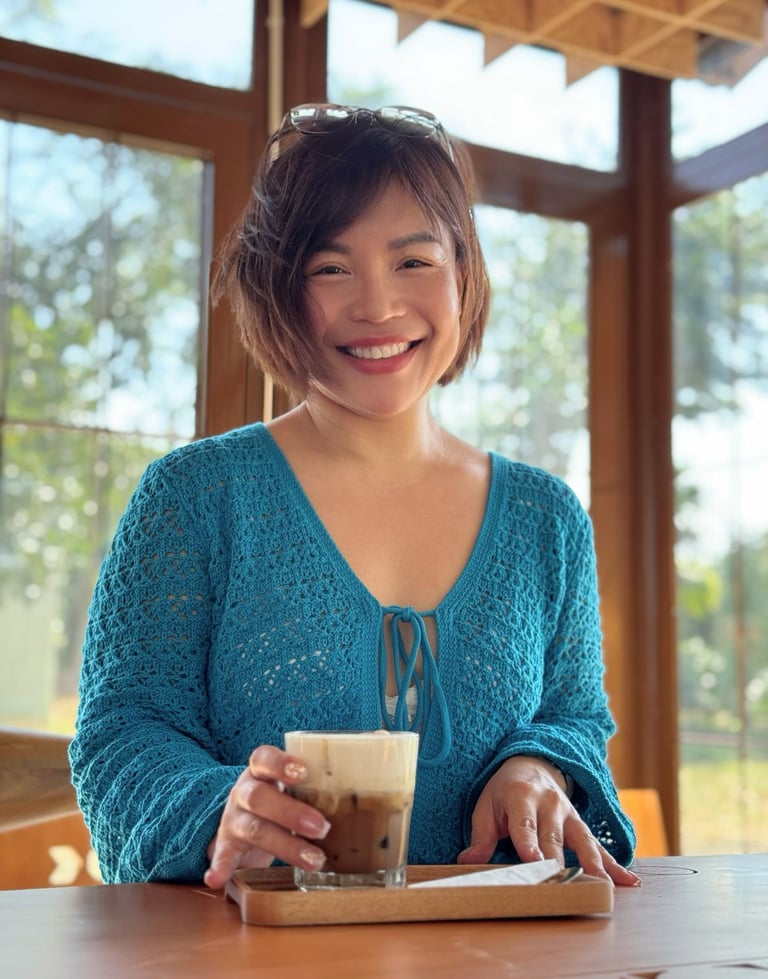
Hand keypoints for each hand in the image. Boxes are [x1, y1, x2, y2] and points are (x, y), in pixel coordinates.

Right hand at [204, 745, 329, 889]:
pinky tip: (218, 879)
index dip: (281, 764)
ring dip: (284, 846)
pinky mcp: (226, 844)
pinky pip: (222, 855)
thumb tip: (378, 776)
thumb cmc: (282, 797)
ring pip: (254, 829)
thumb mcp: (296, 785)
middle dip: (291, 813)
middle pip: (260, 797)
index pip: (264, 758)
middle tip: (322, 827)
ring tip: (315, 860)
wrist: (245, 817)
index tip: (303, 771)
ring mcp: (233, 818)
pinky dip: (220, 866)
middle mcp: (244, 791)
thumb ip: (323, 783)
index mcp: (261, 771)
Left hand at [457, 755, 640, 886]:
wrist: (531, 764)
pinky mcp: (580, 825)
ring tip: (603, 887)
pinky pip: (598, 844)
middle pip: (554, 838)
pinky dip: (613, 863)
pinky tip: (628, 881)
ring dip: (593, 865)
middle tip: (563, 888)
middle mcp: (550, 804)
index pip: (524, 823)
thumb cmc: (504, 791)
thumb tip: (469, 861)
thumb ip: (480, 835)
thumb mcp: (486, 805)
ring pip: (582, 842)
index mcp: (522, 796)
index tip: (533, 861)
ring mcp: (569, 814)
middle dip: (558, 864)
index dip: (528, 842)